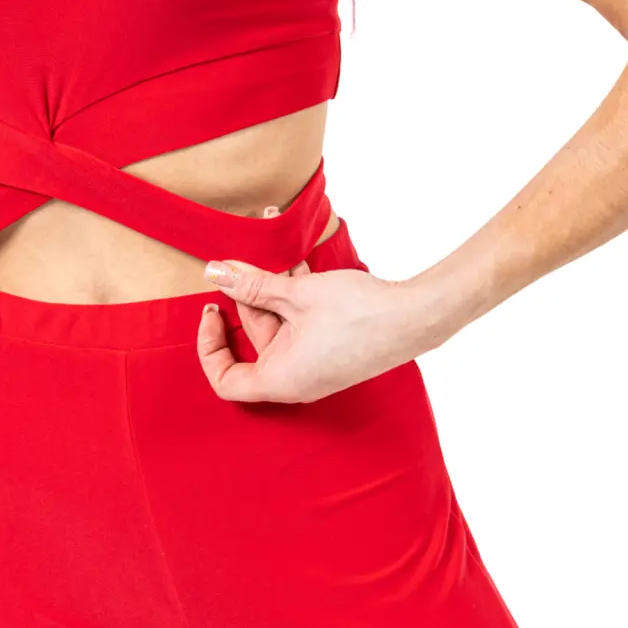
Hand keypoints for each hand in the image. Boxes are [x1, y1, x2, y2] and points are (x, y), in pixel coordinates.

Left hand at [196, 207, 438, 403]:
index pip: (226, 380)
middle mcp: (295, 378)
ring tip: (273, 247)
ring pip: (279, 323)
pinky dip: (295, 293)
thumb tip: (214, 272)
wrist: (417, 317)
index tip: (212, 310)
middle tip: (247, 262)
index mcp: (281, 379)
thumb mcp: (296, 295)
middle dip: (248, 296)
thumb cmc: (358, 314)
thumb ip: (251, 284)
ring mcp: (315, 363)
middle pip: (254, 339)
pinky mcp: (331, 346)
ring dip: (273, 286)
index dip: (209, 347)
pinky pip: (301, 321)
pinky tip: (298, 258)